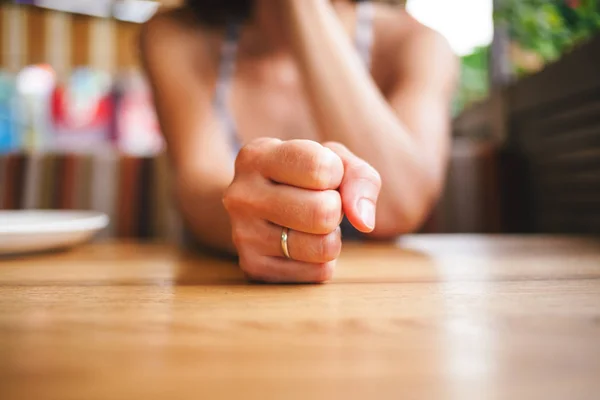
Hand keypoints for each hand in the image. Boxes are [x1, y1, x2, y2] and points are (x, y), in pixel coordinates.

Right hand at [223, 138, 380, 282]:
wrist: (258, 207)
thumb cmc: (303, 177)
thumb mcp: (332, 160)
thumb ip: (359, 178)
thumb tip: (364, 222)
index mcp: (256, 156)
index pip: (321, 168)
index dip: (336, 174)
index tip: (322, 175)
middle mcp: (242, 195)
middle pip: (323, 212)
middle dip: (336, 209)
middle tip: (321, 204)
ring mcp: (243, 235)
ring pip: (323, 247)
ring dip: (331, 237)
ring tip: (311, 225)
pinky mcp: (254, 268)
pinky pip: (318, 273)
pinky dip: (323, 260)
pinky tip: (303, 244)